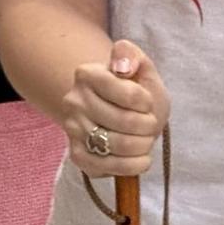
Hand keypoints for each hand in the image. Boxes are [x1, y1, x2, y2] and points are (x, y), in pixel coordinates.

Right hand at [63, 40, 169, 178]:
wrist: (117, 112)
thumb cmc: (133, 90)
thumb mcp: (140, 67)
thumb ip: (132, 57)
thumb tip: (123, 67)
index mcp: (87, 74)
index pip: (130, 95)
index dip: (147, 102)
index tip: (147, 102)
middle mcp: (74, 101)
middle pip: (125, 122)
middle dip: (148, 126)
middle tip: (151, 124)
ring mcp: (73, 130)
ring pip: (117, 146)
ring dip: (142, 146)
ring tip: (146, 139)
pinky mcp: (77, 155)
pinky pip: (108, 166)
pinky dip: (132, 165)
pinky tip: (140, 157)